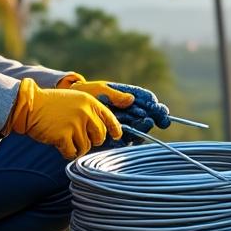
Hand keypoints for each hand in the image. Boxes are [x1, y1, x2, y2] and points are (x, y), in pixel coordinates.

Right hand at [5, 78, 121, 158]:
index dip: (114, 129)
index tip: (116, 136)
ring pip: (86, 147)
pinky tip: (61, 146)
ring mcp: (75, 124)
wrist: (30, 105)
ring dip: (77, 147)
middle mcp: (85, 113)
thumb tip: (105, 131)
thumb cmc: (52, 105)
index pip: (109, 118)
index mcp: (90, 102)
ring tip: (67, 140)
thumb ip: (90, 111)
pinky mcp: (63, 136)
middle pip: (99, 136)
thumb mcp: (75, 99)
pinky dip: (68, 153)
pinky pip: (72, 153)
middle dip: (92, 141)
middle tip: (80, 139)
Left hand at [57, 74, 171, 135]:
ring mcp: (124, 124)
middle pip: (147, 114)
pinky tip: (136, 135)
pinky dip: (133, 138)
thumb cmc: (85, 94)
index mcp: (127, 97)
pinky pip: (128, 140)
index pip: (145, 100)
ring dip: (145, 125)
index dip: (153, 103)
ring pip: (140, 127)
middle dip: (156, 116)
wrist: (68, 106)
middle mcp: (128, 111)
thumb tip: (131, 99)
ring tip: (147, 121)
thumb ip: (115, 95)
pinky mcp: (116, 137)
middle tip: (161, 118)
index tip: (158, 106)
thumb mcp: (99, 90)